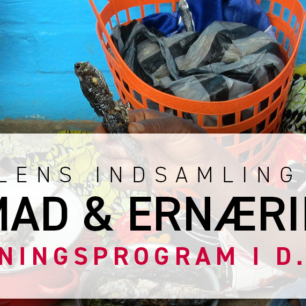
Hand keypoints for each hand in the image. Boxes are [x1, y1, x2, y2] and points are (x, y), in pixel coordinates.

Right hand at [95, 109, 226, 188]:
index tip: (103, 136)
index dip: (102, 130)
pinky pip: (118, 183)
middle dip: (111, 150)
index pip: (110, 124)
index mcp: (136, 122)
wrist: (203, 164)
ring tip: (137, 165)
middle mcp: (130, 141)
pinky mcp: (137, 177)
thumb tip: (131, 129)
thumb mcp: (176, 128)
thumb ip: (154, 129)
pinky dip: (123, 182)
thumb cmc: (191, 139)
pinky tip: (140, 176)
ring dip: (117, 167)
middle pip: (103, 146)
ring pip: (106, 165)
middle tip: (128, 152)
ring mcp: (132, 160)